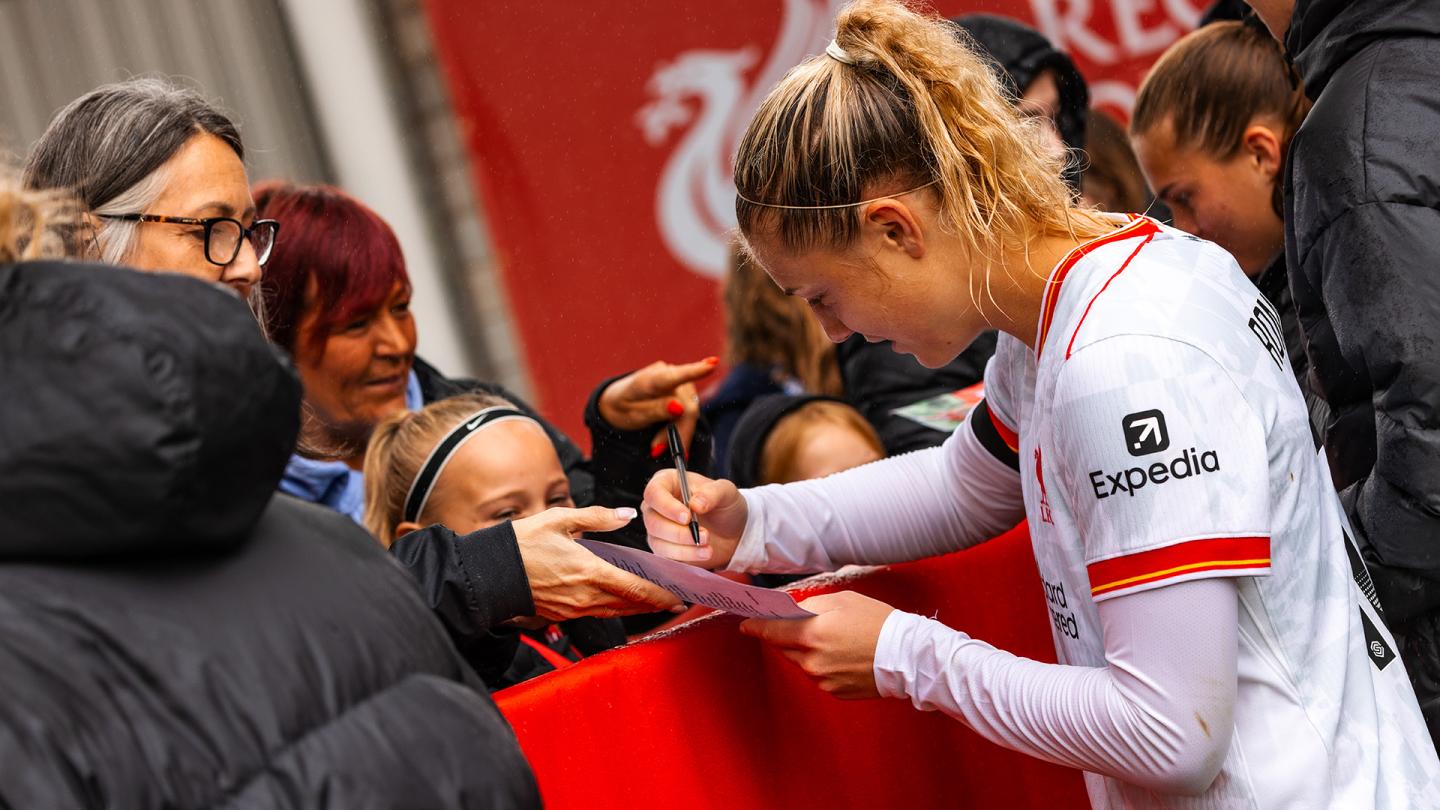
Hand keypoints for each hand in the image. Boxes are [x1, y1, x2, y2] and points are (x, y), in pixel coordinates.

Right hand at [512, 506, 683, 619]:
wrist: (490, 573)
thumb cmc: (523, 543)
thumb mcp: (559, 519)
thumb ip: (597, 518)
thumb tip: (626, 515)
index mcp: (589, 571)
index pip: (636, 588)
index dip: (661, 594)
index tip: (680, 593)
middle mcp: (585, 596)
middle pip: (631, 605)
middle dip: (657, 603)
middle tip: (678, 599)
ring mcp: (574, 609)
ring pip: (616, 611)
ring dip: (638, 608)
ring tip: (658, 602)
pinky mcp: (564, 614)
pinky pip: (598, 613)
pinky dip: (616, 607)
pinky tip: (623, 600)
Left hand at [597, 357, 718, 454]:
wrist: (617, 402)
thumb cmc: (624, 407)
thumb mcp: (632, 415)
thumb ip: (655, 410)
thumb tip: (680, 407)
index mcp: (646, 380)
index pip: (671, 376)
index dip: (693, 371)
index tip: (711, 365)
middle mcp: (665, 374)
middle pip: (687, 406)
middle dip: (678, 432)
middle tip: (657, 450)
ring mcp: (676, 379)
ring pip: (691, 411)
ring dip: (678, 432)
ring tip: (657, 445)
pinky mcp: (683, 387)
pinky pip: (690, 411)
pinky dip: (680, 428)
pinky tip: (667, 438)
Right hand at [641, 469, 747, 568]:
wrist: (731, 531)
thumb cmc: (724, 505)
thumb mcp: (726, 493)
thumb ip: (712, 493)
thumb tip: (695, 504)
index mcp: (667, 483)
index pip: (654, 492)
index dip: (667, 506)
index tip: (687, 517)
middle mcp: (657, 506)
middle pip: (652, 520)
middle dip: (679, 532)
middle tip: (704, 535)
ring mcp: (658, 528)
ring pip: (657, 541)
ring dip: (684, 547)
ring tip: (708, 546)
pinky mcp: (663, 548)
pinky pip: (665, 556)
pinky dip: (685, 556)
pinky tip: (703, 553)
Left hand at [739, 591, 895, 698]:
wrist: (906, 656)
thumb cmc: (877, 622)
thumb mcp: (843, 601)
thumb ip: (811, 605)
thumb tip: (790, 609)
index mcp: (811, 634)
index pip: (770, 632)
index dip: (755, 627)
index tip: (746, 624)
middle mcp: (811, 661)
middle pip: (784, 648)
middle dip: (786, 636)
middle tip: (798, 626)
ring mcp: (822, 679)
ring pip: (800, 662)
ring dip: (806, 651)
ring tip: (830, 639)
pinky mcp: (833, 691)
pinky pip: (817, 675)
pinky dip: (822, 665)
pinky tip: (841, 655)